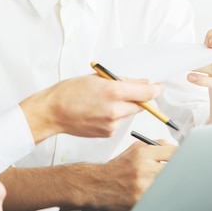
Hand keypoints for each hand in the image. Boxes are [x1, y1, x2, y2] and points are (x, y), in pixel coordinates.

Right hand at [20, 74, 162, 143]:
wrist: (52, 112)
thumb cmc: (68, 92)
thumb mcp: (95, 78)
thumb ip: (121, 81)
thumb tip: (142, 83)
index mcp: (113, 91)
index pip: (145, 92)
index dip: (155, 90)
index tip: (158, 87)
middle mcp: (115, 110)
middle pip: (140, 105)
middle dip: (137, 98)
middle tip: (123, 92)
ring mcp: (112, 124)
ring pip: (128, 114)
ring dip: (123, 107)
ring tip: (102, 102)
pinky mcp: (107, 133)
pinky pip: (118, 123)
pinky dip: (113, 117)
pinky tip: (97, 112)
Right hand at [62, 140, 175, 210]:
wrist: (98, 183)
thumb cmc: (118, 167)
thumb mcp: (134, 149)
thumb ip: (155, 146)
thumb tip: (176, 148)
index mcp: (143, 153)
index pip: (174, 152)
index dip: (183, 156)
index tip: (188, 159)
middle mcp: (143, 167)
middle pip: (174, 168)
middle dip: (179, 171)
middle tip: (183, 174)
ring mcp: (142, 184)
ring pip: (169, 184)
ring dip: (171, 184)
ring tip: (169, 184)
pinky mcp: (141, 199)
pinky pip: (159, 196)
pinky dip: (162, 194)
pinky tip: (159, 193)